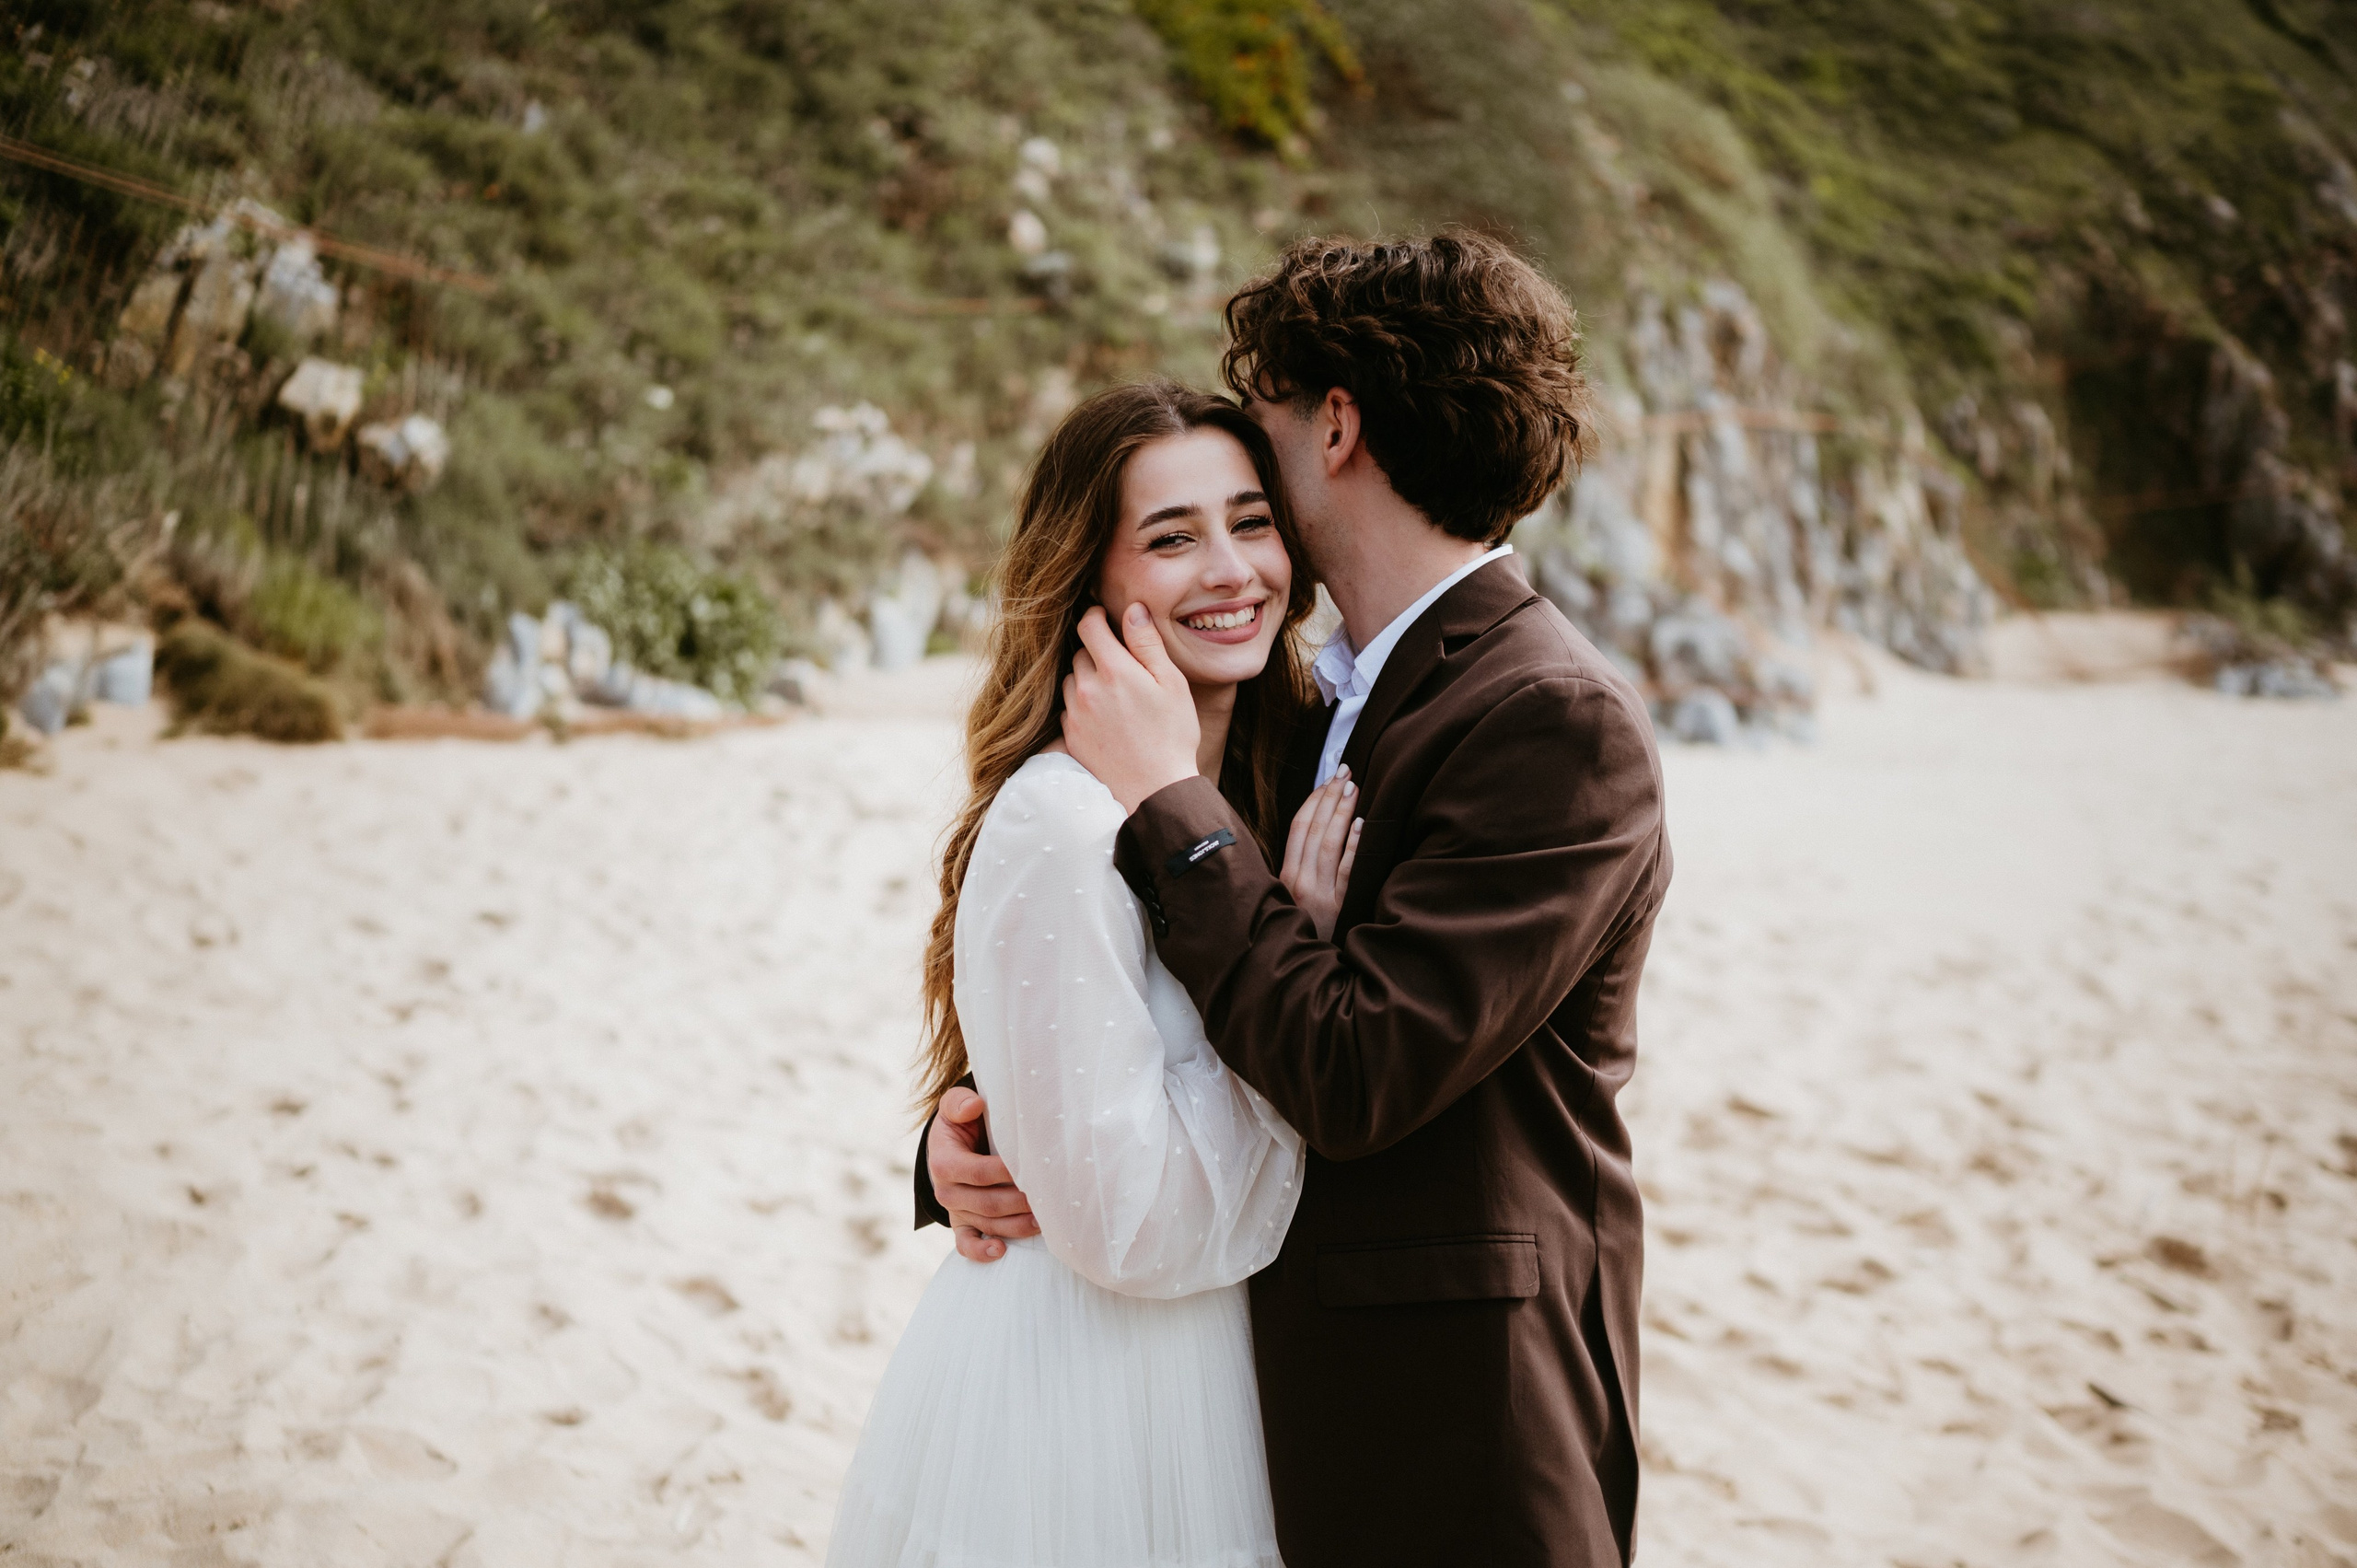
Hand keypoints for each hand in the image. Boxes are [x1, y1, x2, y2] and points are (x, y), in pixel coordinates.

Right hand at [928, 1086, 1036, 1261]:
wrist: (950, 1146)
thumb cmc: (961, 1123)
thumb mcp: (954, 1106)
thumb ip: (960, 1103)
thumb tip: (974, 1106)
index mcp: (944, 1162)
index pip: (978, 1172)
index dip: (1006, 1173)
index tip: (1033, 1168)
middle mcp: (947, 1191)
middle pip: (988, 1203)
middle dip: (1020, 1202)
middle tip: (1049, 1197)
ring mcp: (955, 1211)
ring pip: (988, 1224)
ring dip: (1017, 1225)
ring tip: (1044, 1221)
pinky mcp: (962, 1225)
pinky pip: (966, 1245)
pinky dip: (981, 1252)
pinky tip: (1001, 1251)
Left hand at [1061, 603, 1200, 813]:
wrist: (1155, 790)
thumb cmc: (1172, 735)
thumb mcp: (1171, 683)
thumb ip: (1148, 644)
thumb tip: (1133, 610)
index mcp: (1114, 670)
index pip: (1089, 626)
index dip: (1096, 616)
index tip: (1105, 619)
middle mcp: (1086, 689)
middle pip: (1080, 653)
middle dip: (1097, 652)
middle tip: (1122, 666)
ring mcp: (1075, 714)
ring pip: (1071, 681)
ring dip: (1087, 679)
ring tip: (1115, 696)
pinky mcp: (1070, 737)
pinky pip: (1068, 709)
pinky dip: (1082, 706)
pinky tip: (1106, 719)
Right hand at [1279, 768, 1361, 940]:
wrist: (1302, 970)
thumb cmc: (1300, 930)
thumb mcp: (1289, 899)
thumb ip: (1299, 869)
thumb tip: (1317, 832)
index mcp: (1284, 876)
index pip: (1297, 827)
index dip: (1313, 799)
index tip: (1328, 779)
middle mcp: (1298, 882)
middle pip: (1313, 829)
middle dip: (1330, 796)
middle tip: (1346, 771)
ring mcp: (1318, 895)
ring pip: (1329, 843)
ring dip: (1341, 811)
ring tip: (1354, 787)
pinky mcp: (1338, 908)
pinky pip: (1347, 871)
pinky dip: (1353, 845)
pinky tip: (1362, 825)